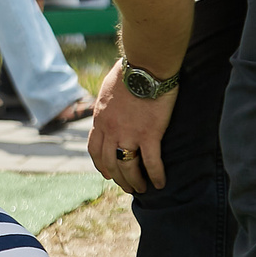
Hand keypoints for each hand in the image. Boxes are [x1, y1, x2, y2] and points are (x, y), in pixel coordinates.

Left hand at [87, 65, 174, 194]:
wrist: (145, 66)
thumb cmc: (129, 71)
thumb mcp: (108, 88)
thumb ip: (108, 103)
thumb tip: (110, 105)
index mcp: (100, 119)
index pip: (95, 149)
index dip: (100, 164)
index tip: (107, 173)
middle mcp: (111, 130)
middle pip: (110, 162)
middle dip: (118, 178)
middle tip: (127, 186)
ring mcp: (129, 134)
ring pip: (128, 167)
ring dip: (134, 181)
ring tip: (142, 189)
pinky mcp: (149, 134)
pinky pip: (151, 162)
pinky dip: (156, 175)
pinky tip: (160, 183)